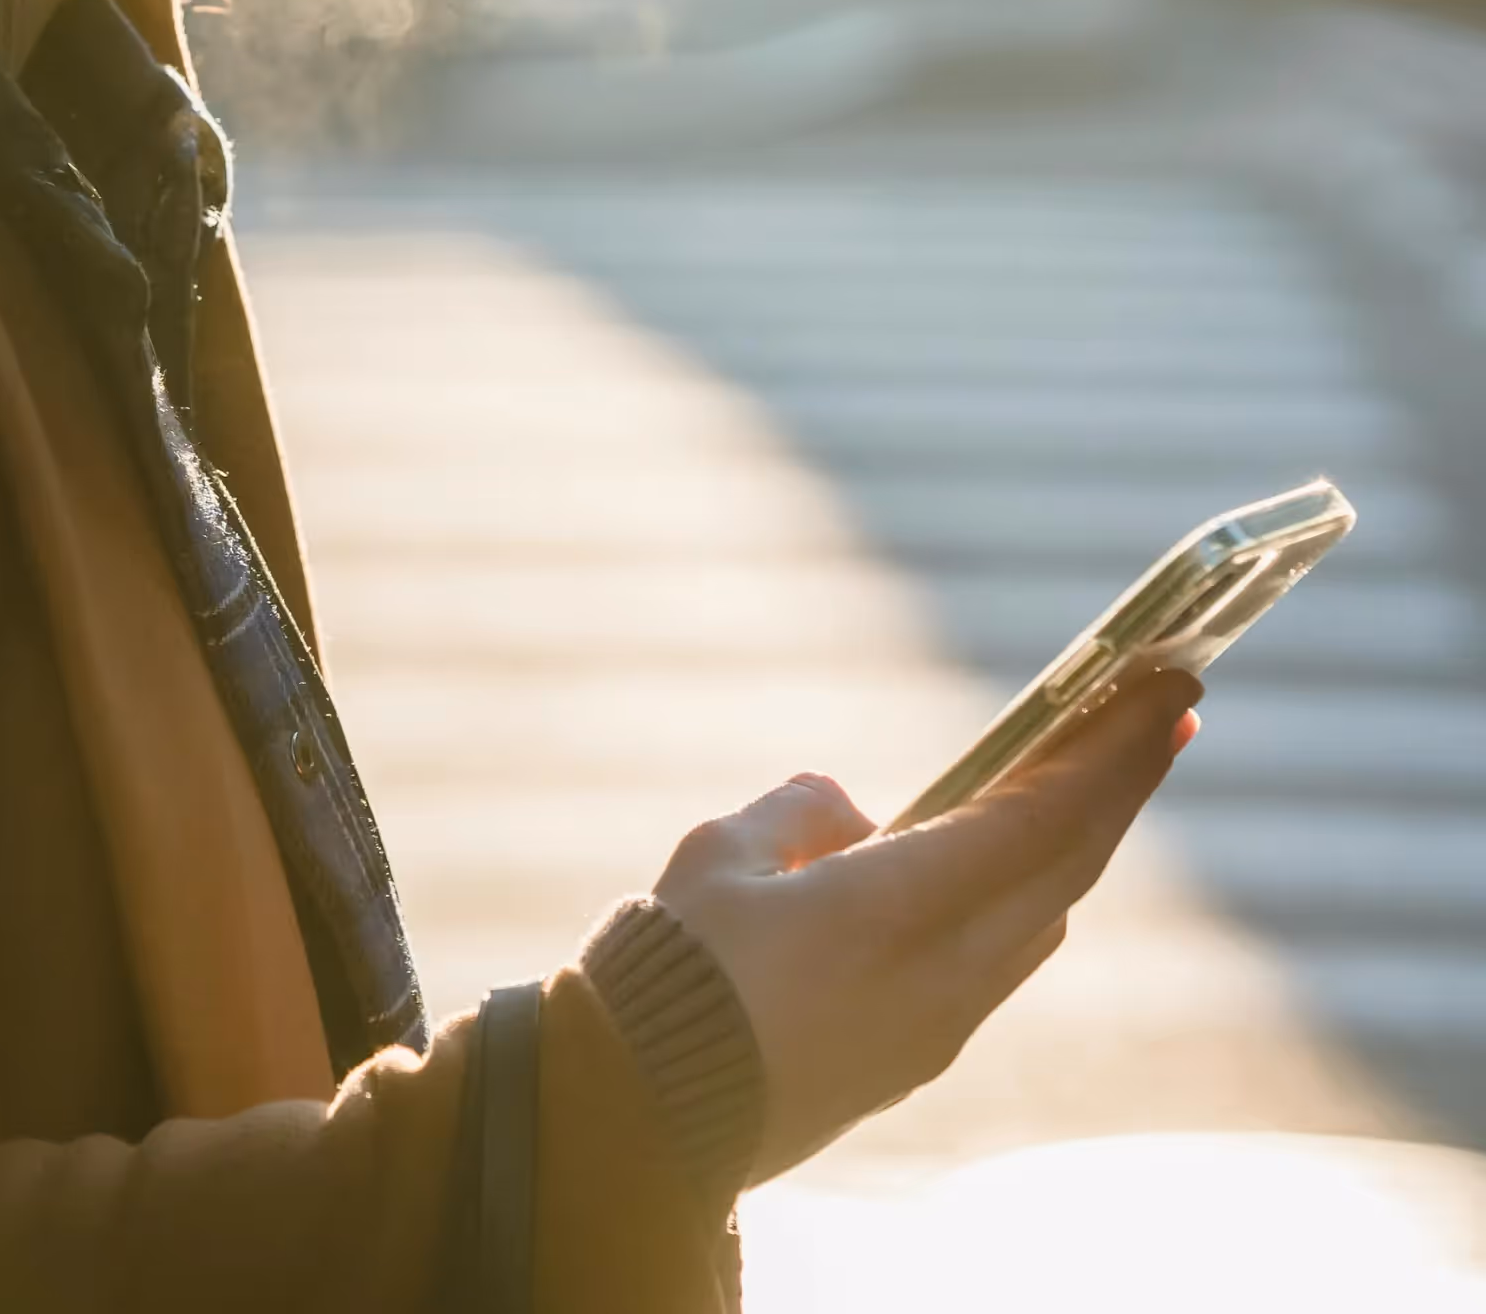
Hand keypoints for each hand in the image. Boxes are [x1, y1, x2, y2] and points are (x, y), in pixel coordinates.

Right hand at [653, 667, 1202, 1184]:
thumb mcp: (721, 858)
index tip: (1168, 689)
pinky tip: (1010, 859)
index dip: (1113, 749)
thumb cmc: (672, 976)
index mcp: (899, 910)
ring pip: (1044, 916)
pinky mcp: (913, 1054)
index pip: (1043, 817)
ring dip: (1077, 838)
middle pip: (1067, 866)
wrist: (646, 1123)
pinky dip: (1030, 887)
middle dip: (1121, 781)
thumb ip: (798, 814)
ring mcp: (937, 1024)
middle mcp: (944, 974)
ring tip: (1091, 774)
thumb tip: (849, 809)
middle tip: (1164, 711)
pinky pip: (1001, 956)